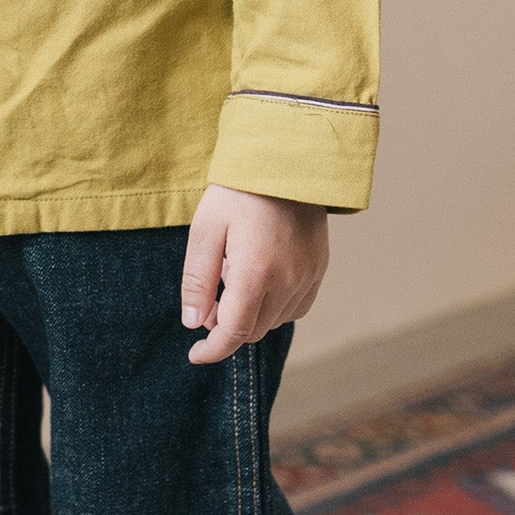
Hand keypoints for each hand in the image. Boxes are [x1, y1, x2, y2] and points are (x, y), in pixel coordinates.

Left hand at [180, 188, 327, 364]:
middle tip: (211, 297)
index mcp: (255, 272)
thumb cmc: (238, 191)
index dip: (213, 349)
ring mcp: (309, 275)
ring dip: (252, 314)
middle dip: (228, 325)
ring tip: (236, 274)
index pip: (234, 331)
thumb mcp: (205, 231)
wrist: (286, 160)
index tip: (196, 354)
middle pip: (254, 330)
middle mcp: (288, 279)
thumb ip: (197, 281)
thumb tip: (194, 323)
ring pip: (276, 321)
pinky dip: (275, 307)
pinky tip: (261, 281)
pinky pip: (297, 306)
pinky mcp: (320, 268)